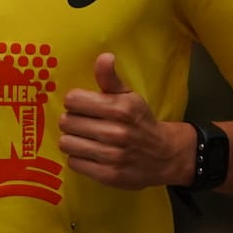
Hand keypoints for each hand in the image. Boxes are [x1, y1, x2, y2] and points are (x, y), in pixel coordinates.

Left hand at [58, 52, 193, 190]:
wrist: (165, 156)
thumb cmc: (141, 122)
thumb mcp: (129, 97)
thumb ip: (110, 78)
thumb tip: (104, 56)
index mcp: (120, 108)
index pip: (73, 100)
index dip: (75, 102)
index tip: (83, 106)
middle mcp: (115, 132)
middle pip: (67, 122)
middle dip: (72, 121)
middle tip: (82, 123)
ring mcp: (111, 156)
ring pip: (67, 143)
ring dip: (72, 140)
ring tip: (84, 138)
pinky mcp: (108, 175)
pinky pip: (74, 162)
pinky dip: (79, 158)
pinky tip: (90, 154)